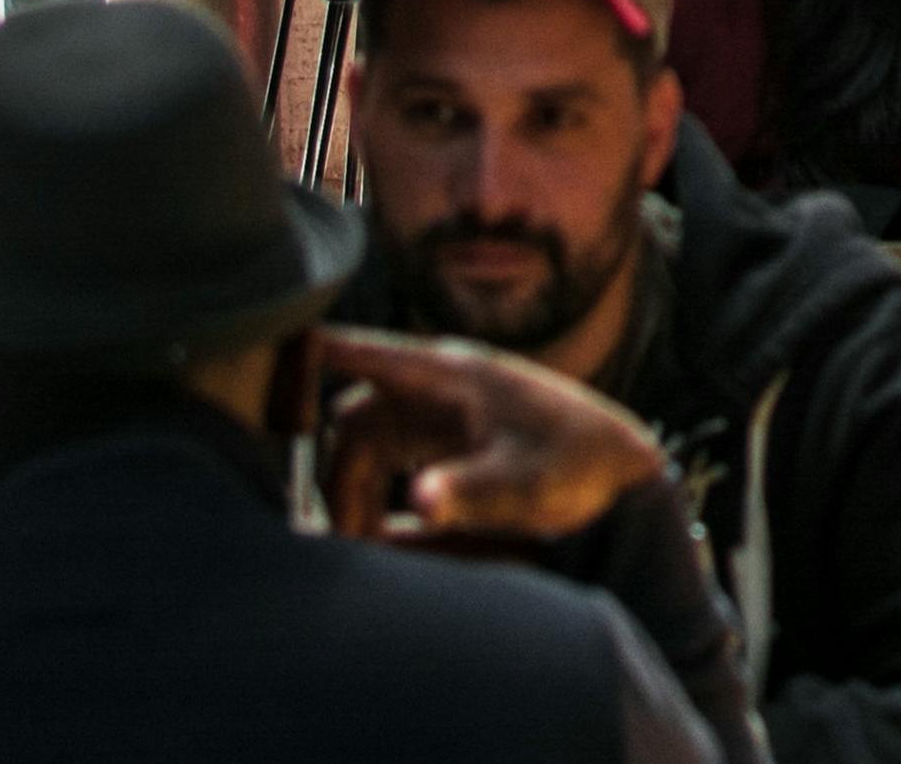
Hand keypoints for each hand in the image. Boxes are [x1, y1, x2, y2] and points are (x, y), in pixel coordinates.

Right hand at [312, 327, 675, 547]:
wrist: (626, 482)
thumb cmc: (583, 466)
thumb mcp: (530, 482)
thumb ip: (473, 491)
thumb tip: (421, 500)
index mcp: (450, 376)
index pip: (370, 353)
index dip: (316, 352)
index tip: (274, 351)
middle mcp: (436, 394)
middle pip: (356, 428)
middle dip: (343, 480)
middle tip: (349, 538)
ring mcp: (440, 423)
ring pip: (368, 457)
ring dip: (359, 501)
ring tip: (366, 550)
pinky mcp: (446, 454)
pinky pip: (393, 479)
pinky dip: (382, 513)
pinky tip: (382, 548)